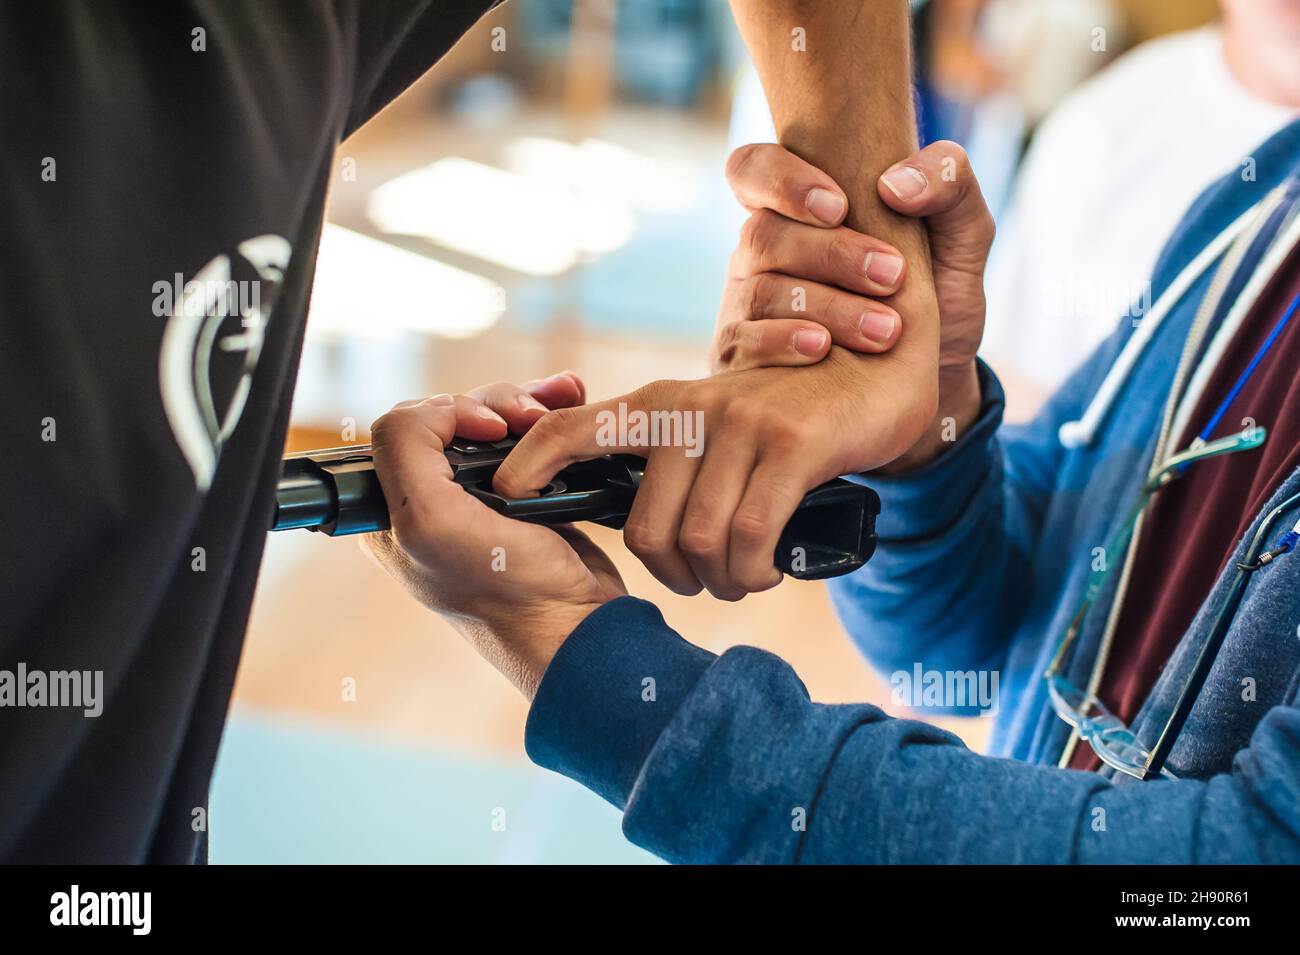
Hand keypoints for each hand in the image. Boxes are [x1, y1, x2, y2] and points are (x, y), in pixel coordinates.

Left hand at [363, 373, 625, 697]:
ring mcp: (480, 498)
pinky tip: (572, 400)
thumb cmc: (506, 590)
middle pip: (452, 416)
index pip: (404, 427)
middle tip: (534, 417)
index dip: (448, 414)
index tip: (491, 430)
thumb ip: (405, 448)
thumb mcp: (431, 519)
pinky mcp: (524, 496)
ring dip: (529, 403)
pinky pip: (527, 438)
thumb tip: (437, 408)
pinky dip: (550, 415)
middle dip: (497, 406)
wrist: (578, 623)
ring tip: (565, 401)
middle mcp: (430, 501)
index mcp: (393, 509)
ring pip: (493, 420)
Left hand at [493, 356, 932, 600]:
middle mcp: (689, 410)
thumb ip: (672, 459)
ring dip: (720, 581)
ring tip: (743, 578)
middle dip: (674, 577)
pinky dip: (754, 572)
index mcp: (660, 405)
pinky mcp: (789, 443)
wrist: (874, 372)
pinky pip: (750, 536)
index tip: (505, 495)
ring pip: (698, 540)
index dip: (530, 462)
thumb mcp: (716, 425)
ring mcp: (739, 424)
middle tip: (705, 582)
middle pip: (645, 530)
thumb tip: (634, 528)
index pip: (573, 428)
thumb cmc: (788, 417)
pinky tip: (766, 571)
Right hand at [715, 140, 994, 467]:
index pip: (753, 169)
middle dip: (831, 254)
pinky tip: (823, 349)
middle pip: (763, 234)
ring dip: (826, 306)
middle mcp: (762, 252)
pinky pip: (743, 344)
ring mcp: (747, 305)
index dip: (781, 180)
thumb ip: (949, 182)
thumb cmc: (936, 293)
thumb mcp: (963, 233)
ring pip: (760, 292)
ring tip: (886, 329)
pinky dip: (783, 342)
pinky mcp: (745, 358)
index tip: (839, 206)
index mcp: (797, 209)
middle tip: (892, 275)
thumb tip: (894, 183)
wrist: (934, 376)